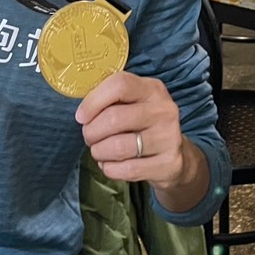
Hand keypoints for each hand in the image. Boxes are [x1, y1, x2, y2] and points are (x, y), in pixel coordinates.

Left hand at [76, 69, 186, 187]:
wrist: (173, 155)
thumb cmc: (143, 124)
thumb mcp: (133, 103)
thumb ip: (111, 101)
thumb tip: (83, 113)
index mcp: (152, 89)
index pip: (120, 85)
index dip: (94, 101)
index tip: (81, 116)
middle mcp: (163, 110)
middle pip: (114, 118)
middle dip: (92, 131)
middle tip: (89, 137)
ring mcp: (168, 138)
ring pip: (118, 147)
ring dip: (99, 152)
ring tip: (99, 151)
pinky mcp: (168, 164)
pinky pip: (127, 169)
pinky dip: (110, 169)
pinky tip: (111, 164)